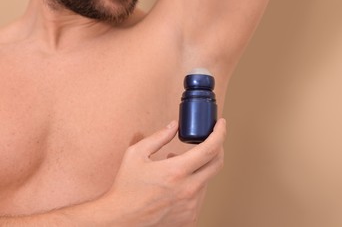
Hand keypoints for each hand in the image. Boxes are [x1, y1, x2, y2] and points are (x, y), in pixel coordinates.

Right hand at [102, 119, 225, 226]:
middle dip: (217, 147)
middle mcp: (188, 190)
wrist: (120, 220)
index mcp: (176, 171)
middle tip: (208, 141)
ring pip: (206, 181)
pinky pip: (199, 197)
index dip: (220, 132)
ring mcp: (191, 207)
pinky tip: (177, 185)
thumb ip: (159, 137)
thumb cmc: (125, 188)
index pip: (210, 148)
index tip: (221, 124)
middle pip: (217, 163)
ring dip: (199, 169)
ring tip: (178, 168)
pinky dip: (192, 187)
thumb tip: (174, 126)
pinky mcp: (189, 219)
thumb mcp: (136, 155)